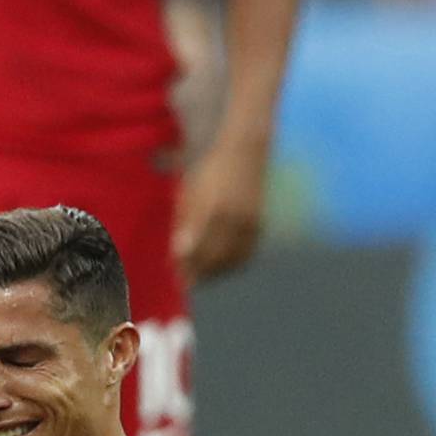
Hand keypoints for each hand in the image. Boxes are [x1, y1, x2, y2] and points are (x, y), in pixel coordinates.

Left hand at [173, 138, 269, 287]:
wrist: (245, 152)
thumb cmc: (210, 173)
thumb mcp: (190, 194)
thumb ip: (184, 224)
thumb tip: (177, 254)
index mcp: (214, 210)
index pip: (198, 249)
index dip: (186, 266)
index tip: (175, 278)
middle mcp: (235, 219)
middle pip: (215, 258)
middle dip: (198, 274)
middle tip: (183, 283)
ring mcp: (251, 223)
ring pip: (232, 260)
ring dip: (214, 274)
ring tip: (199, 278)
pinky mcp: (260, 225)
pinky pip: (246, 254)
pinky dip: (231, 265)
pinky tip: (218, 268)